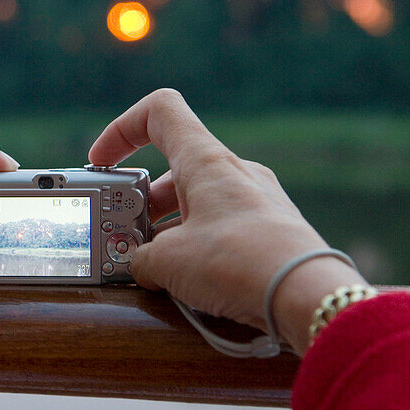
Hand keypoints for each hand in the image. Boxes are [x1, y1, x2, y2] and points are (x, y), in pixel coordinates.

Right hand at [89, 89, 363, 353]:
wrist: (306, 296)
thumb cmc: (237, 263)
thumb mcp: (167, 262)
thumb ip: (141, 257)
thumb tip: (142, 265)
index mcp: (205, 160)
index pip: (159, 113)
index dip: (122, 130)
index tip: (102, 163)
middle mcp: (235, 171)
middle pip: (173, 171)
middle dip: (141, 204)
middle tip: (124, 238)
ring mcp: (258, 200)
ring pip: (198, 203)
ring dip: (168, 230)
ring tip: (154, 269)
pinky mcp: (272, 232)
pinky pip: (224, 228)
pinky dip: (198, 248)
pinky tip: (190, 283)